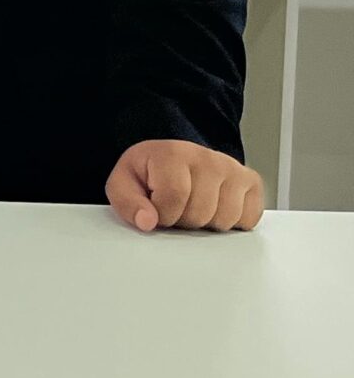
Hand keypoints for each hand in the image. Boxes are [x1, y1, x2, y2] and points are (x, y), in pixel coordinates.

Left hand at [105, 139, 263, 233]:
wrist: (174, 158)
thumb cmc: (150, 172)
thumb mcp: (124, 183)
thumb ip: (127, 203)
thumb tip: (146, 222)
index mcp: (172, 153)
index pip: (173, 199)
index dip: (163, 215)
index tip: (156, 210)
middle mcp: (207, 158)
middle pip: (200, 213)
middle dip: (183, 220)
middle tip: (176, 207)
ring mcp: (233, 168)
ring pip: (224, 219)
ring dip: (206, 223)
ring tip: (194, 206)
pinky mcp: (252, 182)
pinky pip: (248, 219)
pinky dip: (232, 222)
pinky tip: (215, 208)